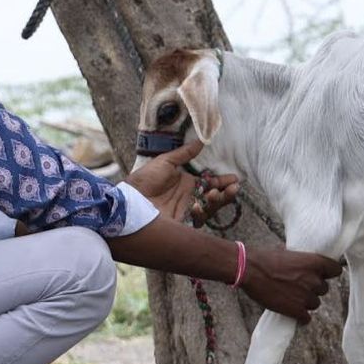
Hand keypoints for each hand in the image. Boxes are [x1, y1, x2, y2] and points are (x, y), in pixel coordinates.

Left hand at [125, 139, 240, 225]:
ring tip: (217, 194)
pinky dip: (201, 213)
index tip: (234, 179)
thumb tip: (201, 141)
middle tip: (233, 187)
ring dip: (218, 201)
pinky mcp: (182, 222)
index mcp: (187, 183)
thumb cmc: (144, 180)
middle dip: (226, 193)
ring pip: (210, 208)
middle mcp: (190, 197)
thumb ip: (184, 153)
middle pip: (215, 197)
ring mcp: (186, 210)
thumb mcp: (165, 162)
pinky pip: (198, 220)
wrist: (129, 201)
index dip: (223, 181)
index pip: (211, 183)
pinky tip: (197, 206)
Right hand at [240, 248, 344, 322]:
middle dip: (313, 289)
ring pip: (315, 304)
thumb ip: (302, 261)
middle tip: (299, 287)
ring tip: (292, 298)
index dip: (329, 273)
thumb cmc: (266, 258)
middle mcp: (315, 280)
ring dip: (306, 302)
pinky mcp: (296, 311)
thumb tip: (305, 263)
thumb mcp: (290, 253)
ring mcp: (306, 296)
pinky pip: (306, 318)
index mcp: (316, 262)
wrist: (250, 270)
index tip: (322, 275)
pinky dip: (301, 317)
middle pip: (324, 289)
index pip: (336, 270)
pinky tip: (293, 313)